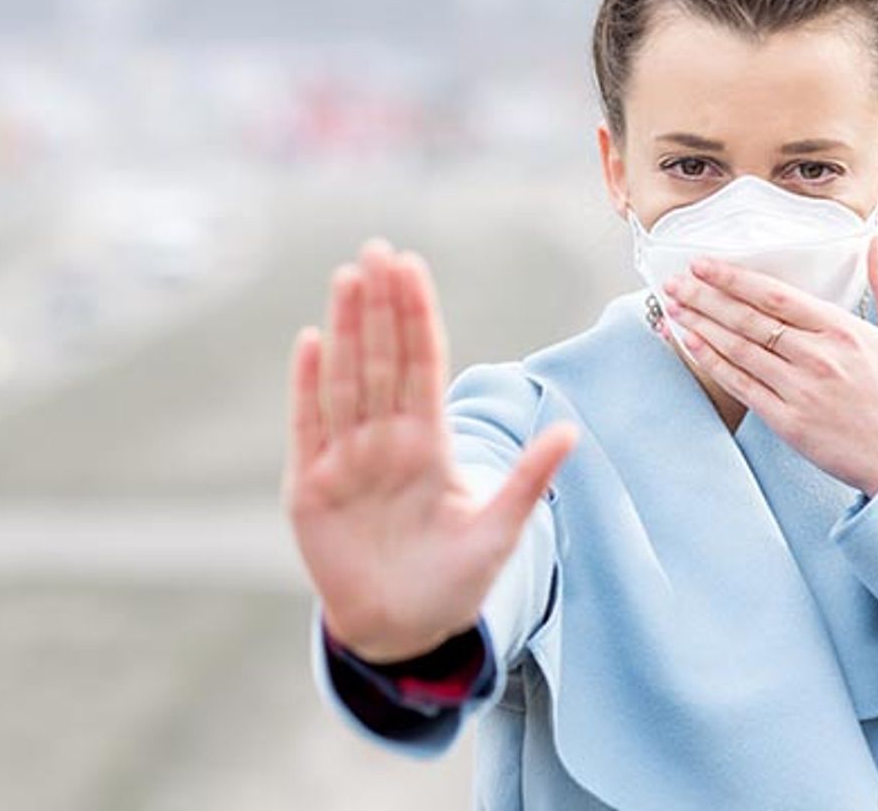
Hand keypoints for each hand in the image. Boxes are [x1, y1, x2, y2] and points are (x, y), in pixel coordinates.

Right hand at [281, 236, 577, 662]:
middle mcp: (385, 439)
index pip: (423, 364)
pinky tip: (310, 342)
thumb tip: (571, 429)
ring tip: (347, 279)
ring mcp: (345, 459)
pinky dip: (306, 386)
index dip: (417, 316)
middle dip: (380, 306)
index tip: (412, 267)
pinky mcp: (310, 485)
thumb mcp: (497, 532)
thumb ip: (527, 481)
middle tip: (377, 250)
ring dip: (346, 331)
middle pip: (382, 359)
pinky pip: (307, 426)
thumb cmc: (452, 580)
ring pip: (346, 381)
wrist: (400, 629)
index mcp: (429, 442)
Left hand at [661, 234, 877, 496]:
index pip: (774, 295)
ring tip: (673, 308)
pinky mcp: (787, 421)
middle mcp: (817, 357)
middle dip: (703, 297)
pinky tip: (689, 344)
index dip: (732, 278)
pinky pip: (739, 384)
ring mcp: (800, 390)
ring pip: (737, 349)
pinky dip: (710, 361)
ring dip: (699, 325)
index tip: (702, 265)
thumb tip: (872, 242)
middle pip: (746, 319)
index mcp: (842, 330)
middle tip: (673, 283)